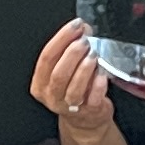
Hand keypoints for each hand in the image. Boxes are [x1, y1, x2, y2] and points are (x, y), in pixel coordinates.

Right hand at [29, 22, 130, 144]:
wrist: (86, 119)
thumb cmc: (74, 89)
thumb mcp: (65, 69)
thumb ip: (69, 49)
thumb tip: (83, 28)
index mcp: (41, 83)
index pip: (46, 58)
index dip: (61, 39)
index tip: (74, 26)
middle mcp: (52, 96)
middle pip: (59, 73)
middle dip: (72, 53)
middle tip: (85, 41)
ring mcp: (70, 106)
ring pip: (74, 87)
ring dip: (85, 68)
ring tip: (93, 54)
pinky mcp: (89, 111)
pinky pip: (93, 97)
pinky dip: (98, 83)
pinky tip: (103, 72)